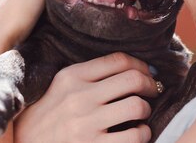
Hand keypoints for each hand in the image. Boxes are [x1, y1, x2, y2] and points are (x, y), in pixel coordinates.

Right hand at [14, 52, 159, 142]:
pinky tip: (136, 134)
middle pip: (133, 79)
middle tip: (153, 91)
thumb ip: (85, 78)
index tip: (147, 73)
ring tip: (141, 115)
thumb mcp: (56, 90)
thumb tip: (127, 69)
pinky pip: (134, 137)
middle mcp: (79, 97)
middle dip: (150, 85)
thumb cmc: (43, 121)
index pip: (118, 60)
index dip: (140, 65)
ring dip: (145, 111)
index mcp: (70, 77)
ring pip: (137, 107)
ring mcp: (86, 124)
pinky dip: (142, 134)